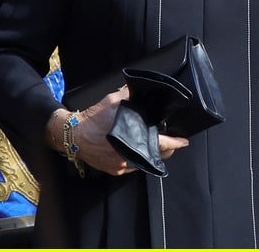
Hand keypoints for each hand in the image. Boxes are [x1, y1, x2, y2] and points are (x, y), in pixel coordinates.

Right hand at [48, 89, 188, 176]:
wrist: (73, 134)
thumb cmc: (93, 118)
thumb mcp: (113, 101)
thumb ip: (129, 95)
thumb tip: (141, 89)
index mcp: (134, 139)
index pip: (162, 143)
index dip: (175, 142)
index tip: (184, 140)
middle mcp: (131, 155)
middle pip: (157, 156)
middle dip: (166, 149)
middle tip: (170, 141)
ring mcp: (123, 165)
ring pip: (144, 162)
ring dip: (151, 154)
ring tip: (153, 144)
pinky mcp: (115, 170)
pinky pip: (132, 166)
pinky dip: (136, 158)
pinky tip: (135, 150)